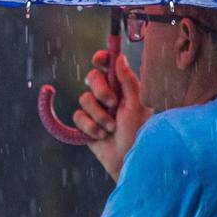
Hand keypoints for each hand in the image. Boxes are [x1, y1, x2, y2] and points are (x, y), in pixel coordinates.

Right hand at [73, 50, 151, 181]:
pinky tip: (101, 136)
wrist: (128, 159)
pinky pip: (78, 116)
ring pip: (84, 99)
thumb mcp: (137, 105)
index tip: (99, 59)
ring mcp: (96, 110)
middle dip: (101, 91)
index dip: (101, 58)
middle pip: (92, 78)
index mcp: (123, 87)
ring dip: (99, 115)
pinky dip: (90, 127)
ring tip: (112, 128)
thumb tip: (119, 57)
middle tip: (113, 104)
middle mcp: (109, 95)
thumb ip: (128, 80)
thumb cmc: (139, 132)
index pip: (108, 65)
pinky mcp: (86, 124)